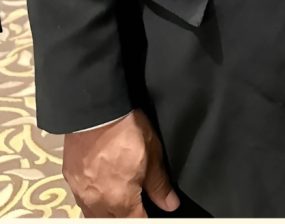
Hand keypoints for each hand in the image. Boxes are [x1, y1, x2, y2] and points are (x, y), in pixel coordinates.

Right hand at [62, 109, 178, 217]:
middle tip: (137, 203)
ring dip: (110, 211)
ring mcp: (81, 194)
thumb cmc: (126, 131)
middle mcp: (98, 203)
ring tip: (121, 197)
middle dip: (127, 215)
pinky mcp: (71, 182)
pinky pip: (83, 201)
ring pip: (96, 215)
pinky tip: (102, 188)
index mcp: (121, 200)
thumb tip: (170, 203)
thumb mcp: (152, 155)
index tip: (153, 212)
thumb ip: (160, 184)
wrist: (95, 114)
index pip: (136, 222)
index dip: (146, 217)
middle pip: (115, 221)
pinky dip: (95, 200)